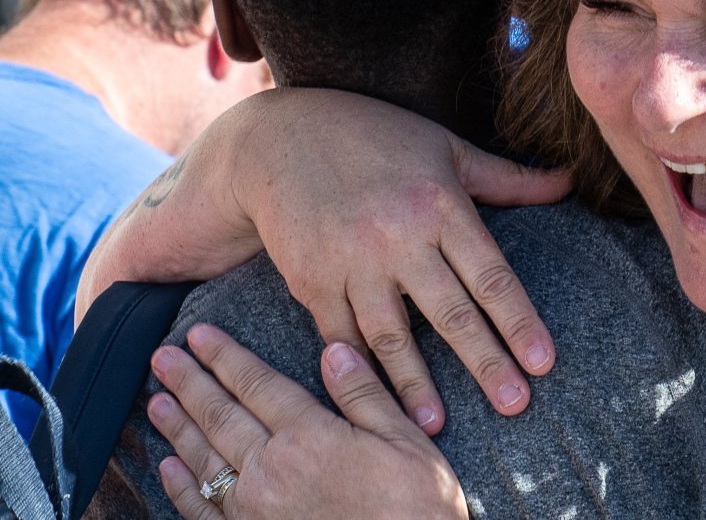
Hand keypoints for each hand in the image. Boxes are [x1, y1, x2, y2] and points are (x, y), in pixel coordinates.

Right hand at [79, 87, 572, 431]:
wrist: (280, 137)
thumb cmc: (376, 137)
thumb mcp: (445, 148)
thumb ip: (507, 178)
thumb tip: (569, 182)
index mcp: (440, 204)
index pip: (490, 275)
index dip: (518, 321)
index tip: (543, 362)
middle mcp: (399, 236)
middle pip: (450, 312)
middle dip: (485, 362)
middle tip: (515, 405)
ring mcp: (352, 261)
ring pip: (392, 334)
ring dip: (416, 383)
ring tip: (439, 426)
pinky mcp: (312, 280)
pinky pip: (341, 335)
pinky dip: (360, 371)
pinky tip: (376, 402)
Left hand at [149, 324, 467, 519]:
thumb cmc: (416, 508)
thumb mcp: (406, 442)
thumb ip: (364, 395)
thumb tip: (334, 350)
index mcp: (311, 436)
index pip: (257, 384)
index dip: (225, 356)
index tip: (199, 334)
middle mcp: (272, 470)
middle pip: (220, 415)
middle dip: (189, 381)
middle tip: (163, 356)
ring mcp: (254, 510)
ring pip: (205, 458)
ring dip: (178, 426)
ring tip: (157, 398)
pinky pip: (203, 510)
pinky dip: (180, 487)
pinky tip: (167, 467)